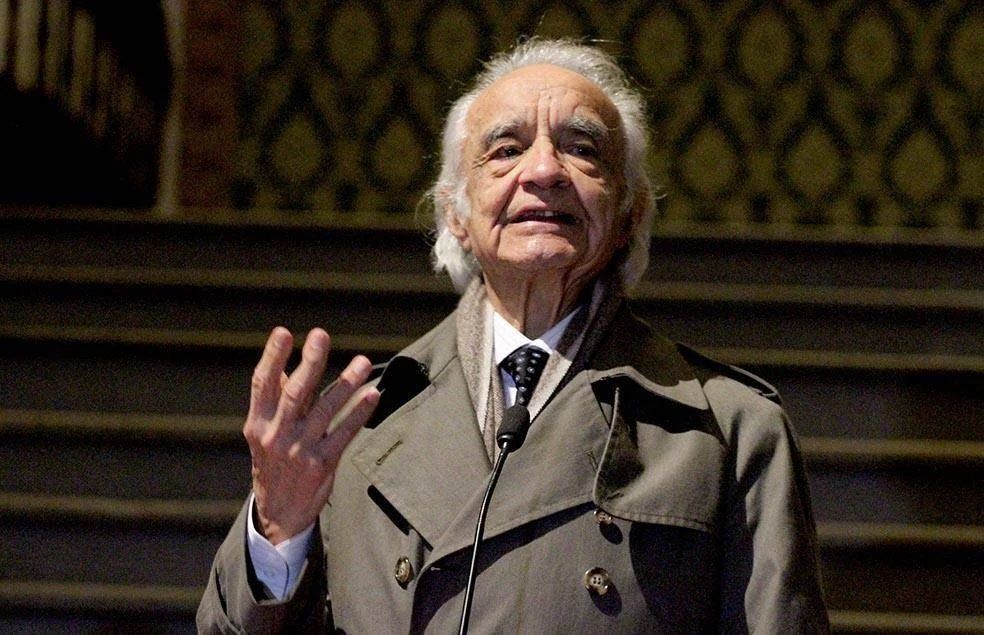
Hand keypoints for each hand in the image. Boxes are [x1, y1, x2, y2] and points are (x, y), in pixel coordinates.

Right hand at [243, 327, 378, 543]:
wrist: (278, 515)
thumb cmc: (273, 464)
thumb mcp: (264, 433)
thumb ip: (275, 401)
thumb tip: (285, 367)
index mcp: (258, 423)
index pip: (262, 384)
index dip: (272, 357)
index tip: (283, 332)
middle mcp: (277, 435)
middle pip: (295, 393)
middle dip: (310, 362)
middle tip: (320, 336)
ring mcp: (300, 450)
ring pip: (325, 410)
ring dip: (346, 384)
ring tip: (362, 362)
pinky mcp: (322, 464)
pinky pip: (345, 433)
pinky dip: (359, 413)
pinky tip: (372, 395)